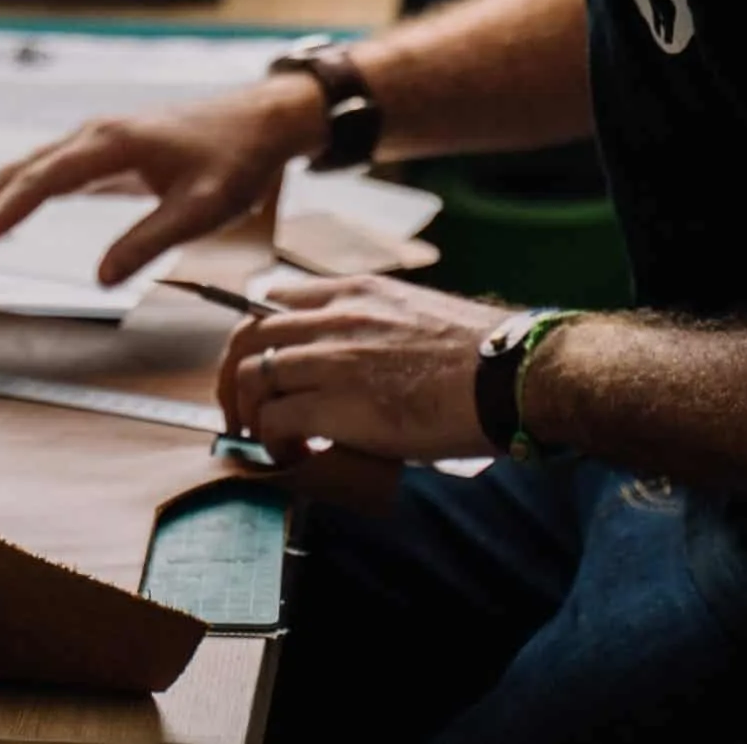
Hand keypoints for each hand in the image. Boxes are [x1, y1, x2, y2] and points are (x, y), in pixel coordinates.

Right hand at [0, 76, 326, 284]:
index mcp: (110, 144)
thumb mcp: (201, 209)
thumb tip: (101, 277)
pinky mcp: (106, 151)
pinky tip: (1, 217)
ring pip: (27, 170)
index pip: (38, 182)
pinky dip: (15, 195)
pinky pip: (46, 171)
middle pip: (17, 173)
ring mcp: (97, 140)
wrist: (263, 120)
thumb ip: (149, 241)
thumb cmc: (237, 160)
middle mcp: (94, 135)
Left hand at [217, 276, 511, 463]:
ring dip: (247, 413)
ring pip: (251, 376)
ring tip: (265, 439)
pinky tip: (292, 455)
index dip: (256, 333)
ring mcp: (332, 358)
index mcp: (358, 291)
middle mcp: (336, 317)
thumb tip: (369, 362)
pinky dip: (271, 443)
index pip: (277, 296)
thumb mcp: (422, 315)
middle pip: (248, 334)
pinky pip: (273, 421)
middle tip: (241, 409)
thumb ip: (381, 326)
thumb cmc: (486, 356)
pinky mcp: (336, 404)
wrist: (512, 376)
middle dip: (234, 375)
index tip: (257, 362)